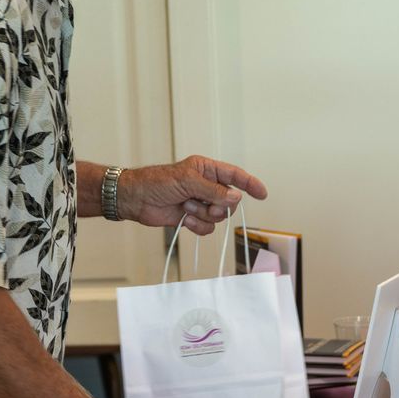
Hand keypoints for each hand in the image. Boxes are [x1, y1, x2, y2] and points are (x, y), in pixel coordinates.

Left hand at [118, 156, 267, 234]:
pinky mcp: (192, 218)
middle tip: (205, 203)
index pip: (235, 176)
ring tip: (186, 208)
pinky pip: (207, 227)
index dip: (250, 184)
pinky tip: (184, 219)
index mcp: (207, 169)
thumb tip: (235, 198)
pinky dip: (198, 226)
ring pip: (218, 216)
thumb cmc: (157, 182)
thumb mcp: (188, 181)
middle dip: (218, 205)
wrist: (136, 199)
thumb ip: (214, 190)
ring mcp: (200, 203)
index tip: (262, 194)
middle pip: (229, 200)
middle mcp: (206, 185)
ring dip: (204, 215)